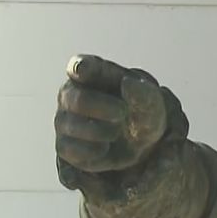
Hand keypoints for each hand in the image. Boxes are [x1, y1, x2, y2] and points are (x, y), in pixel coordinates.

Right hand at [55, 54, 186, 190]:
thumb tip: (128, 83)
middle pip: (77, 99)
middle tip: (121, 112)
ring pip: (73, 125)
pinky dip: (95, 151)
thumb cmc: (143, 116)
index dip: (81, 67)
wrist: (141, 150)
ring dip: (102, 131)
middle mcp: (71, 93)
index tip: (82, 69)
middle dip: (102, 107)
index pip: (81, 66)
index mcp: (93, 73)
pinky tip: (105, 147)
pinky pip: (74, 150)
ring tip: (116, 132)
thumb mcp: (152, 106)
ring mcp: (64, 120)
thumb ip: (144, 94)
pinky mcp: (65, 146)